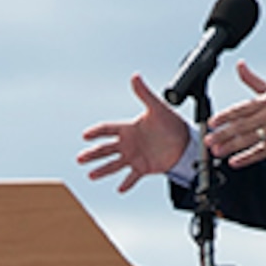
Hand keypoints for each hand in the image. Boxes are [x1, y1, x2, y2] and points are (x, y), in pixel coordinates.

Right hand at [77, 74, 192, 192]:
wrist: (185, 141)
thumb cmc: (171, 123)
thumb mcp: (157, 108)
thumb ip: (144, 94)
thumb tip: (135, 76)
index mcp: (128, 129)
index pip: (107, 129)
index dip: (96, 132)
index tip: (86, 136)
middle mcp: (128, 143)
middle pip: (105, 149)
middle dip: (92, 154)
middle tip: (80, 159)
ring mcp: (135, 156)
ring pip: (114, 165)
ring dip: (102, 170)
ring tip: (91, 175)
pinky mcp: (143, 168)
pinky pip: (132, 177)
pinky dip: (127, 183)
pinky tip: (120, 189)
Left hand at [206, 61, 265, 167]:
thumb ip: (252, 80)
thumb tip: (240, 65)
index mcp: (265, 102)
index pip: (241, 109)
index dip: (225, 116)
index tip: (212, 122)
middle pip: (242, 126)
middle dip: (224, 134)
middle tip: (209, 140)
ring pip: (250, 140)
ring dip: (232, 147)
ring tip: (218, 151)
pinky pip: (261, 152)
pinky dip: (247, 158)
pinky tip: (235, 162)